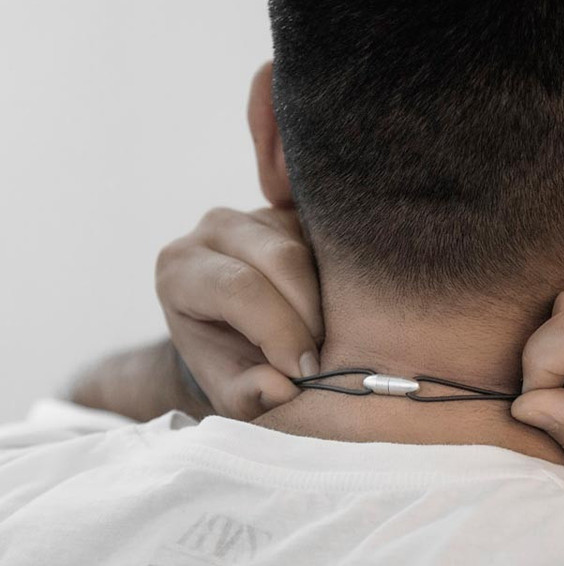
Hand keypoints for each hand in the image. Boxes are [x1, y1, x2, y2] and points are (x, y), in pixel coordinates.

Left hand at [156, 207, 322, 419]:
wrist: (229, 331)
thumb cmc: (224, 358)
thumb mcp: (229, 389)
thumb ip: (248, 394)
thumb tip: (282, 387)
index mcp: (181, 271)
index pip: (238, 289)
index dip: (279, 330)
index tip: (307, 371)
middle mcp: (214, 229)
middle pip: (279, 258)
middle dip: (311, 312)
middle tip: (326, 355)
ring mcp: (256, 215)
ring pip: (307, 246)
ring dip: (329, 297)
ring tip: (329, 336)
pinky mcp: (291, 213)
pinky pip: (325, 237)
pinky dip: (338, 275)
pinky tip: (336, 307)